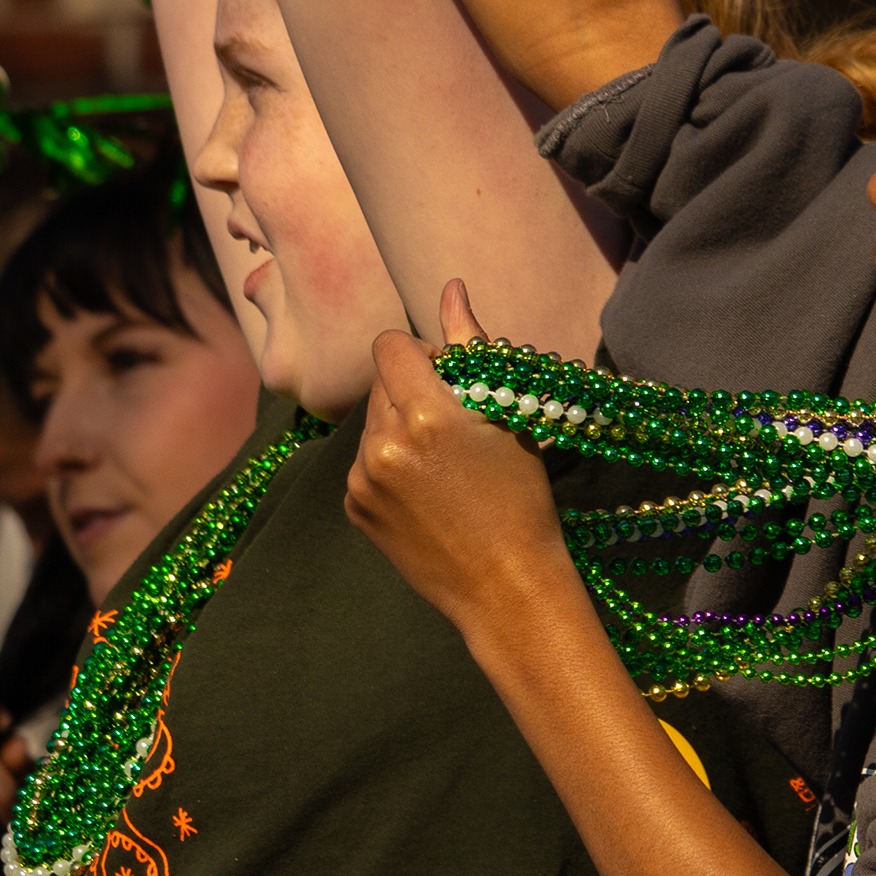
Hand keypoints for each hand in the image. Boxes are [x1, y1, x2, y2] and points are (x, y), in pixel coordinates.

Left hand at [348, 281, 591, 644]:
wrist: (505, 589)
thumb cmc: (521, 500)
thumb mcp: (507, 420)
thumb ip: (471, 350)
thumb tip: (451, 286)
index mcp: (425, 417)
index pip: (392, 346)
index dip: (423, 352)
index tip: (452, 379)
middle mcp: (382, 446)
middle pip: (381, 381)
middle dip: (413, 388)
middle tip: (455, 424)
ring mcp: (361, 481)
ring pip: (372, 422)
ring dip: (400, 426)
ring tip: (444, 466)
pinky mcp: (354, 507)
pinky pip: (364, 461)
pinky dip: (390, 464)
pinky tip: (428, 493)